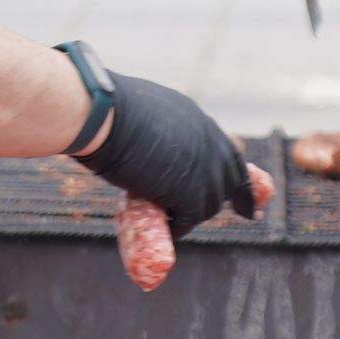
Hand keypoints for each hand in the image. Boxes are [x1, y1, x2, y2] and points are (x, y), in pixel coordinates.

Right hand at [77, 68, 260, 238]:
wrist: (104, 116)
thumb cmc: (109, 110)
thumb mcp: (145, 112)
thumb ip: (156, 128)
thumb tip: (142, 138)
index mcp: (201, 123)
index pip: (229, 154)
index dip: (232, 174)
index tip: (235, 190)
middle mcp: (212, 145)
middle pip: (229, 180)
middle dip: (231, 198)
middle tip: (215, 211)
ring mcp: (205, 171)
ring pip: (209, 204)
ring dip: (192, 214)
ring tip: (168, 216)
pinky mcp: (191, 194)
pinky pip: (189, 220)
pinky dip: (178, 228)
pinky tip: (166, 228)